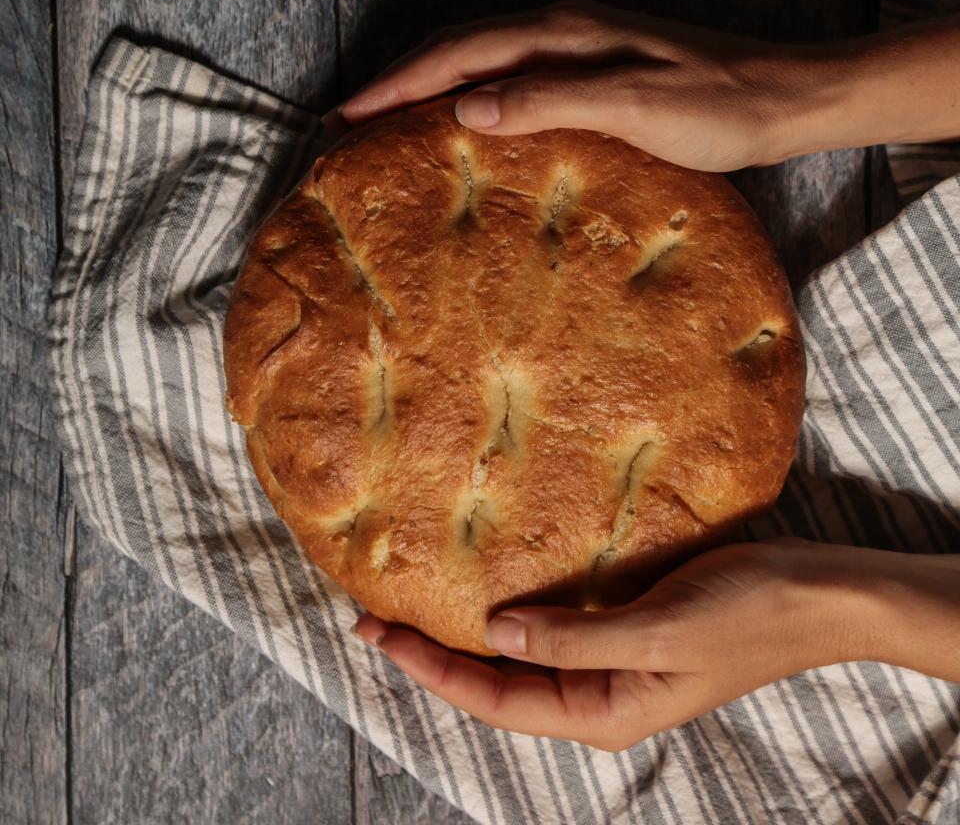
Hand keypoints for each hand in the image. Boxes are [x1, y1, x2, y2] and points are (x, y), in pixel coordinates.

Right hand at [340, 0, 959, 171]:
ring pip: (482, 61)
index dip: (399, 83)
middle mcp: (561, 30)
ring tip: (390, 124)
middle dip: (400, 82)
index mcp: (561, 34)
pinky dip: (473, 97)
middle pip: (459, 49)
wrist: (780, 102)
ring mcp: (576, 48)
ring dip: (431, 87)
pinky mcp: (591, 70)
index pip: (458, 54)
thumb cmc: (715, 109)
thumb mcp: (633, 107)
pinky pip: (512, 78)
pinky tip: (465, 126)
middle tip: (351, 121)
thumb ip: (550, 101)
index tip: (349, 115)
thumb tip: (467, 108)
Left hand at [355, 538, 959, 750]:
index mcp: (601, 710)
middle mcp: (596, 692)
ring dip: (469, 630)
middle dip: (436, 652)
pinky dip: (516, 606)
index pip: (495, 697)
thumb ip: (573, 639)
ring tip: (417, 600)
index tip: (380, 633)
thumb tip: (493, 631)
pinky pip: (553, 623)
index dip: (433, 668)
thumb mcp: (656, 633)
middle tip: (377, 617)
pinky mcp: (621, 623)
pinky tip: (490, 581)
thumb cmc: (745, 617)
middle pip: (497, 680)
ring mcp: (609, 659)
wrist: (814, 594)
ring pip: (520, 653)